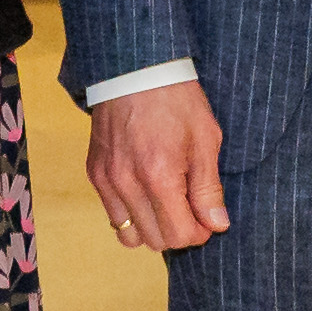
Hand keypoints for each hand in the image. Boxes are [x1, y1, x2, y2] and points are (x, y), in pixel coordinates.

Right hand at [87, 80, 227, 249]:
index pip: (180, 235)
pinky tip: (146, 191)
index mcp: (160, 176)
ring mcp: (107, 180)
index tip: (207, 217)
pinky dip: (132, 213)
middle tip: (189, 209)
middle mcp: (128, 184)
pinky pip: (113, 214)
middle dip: (178, 232)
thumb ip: (209, 188)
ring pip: (130, 236)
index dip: (200, 232)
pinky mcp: (95, 173)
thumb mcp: (205, 140)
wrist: (135, 69)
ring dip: (152, 228)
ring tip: (165, 204)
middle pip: (156, 241)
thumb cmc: (177, 100)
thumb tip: (216, 225)